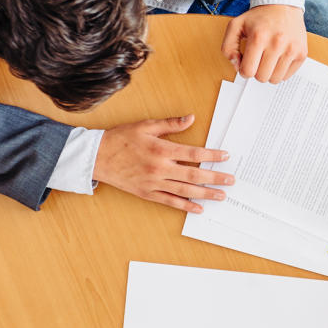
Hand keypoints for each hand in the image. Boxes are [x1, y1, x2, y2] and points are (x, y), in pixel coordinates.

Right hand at [93, 114, 233, 212]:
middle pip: (194, 174)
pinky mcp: (147, 193)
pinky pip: (170, 202)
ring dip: (205, 194)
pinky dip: (185, 206)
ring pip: (185, 190)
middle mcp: (160, 168)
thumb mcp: (146, 126)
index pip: (194, 153)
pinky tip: (198, 209)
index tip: (226, 157)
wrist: (96, 157)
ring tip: (221, 195)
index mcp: (162, 149)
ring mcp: (154, 183)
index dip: (212, 156)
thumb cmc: (120, 139)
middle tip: (231, 180)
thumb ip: (170, 124)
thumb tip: (191, 118)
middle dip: (215, 178)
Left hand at [220, 4, 307, 82]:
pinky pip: (287, 75)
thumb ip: (228, 47)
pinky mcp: (302, 53)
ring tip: (268, 60)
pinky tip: (279, 59)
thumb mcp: (236, 26)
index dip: (244, 70)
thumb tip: (237, 66)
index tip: (246, 63)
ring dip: (269, 73)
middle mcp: (277, 43)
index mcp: (258, 37)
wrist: (283, 5)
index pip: (248, 71)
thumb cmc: (259, 17)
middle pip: (262, 77)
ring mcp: (291, 49)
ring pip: (275, 79)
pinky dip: (281, 71)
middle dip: (257, 71)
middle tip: (258, 60)